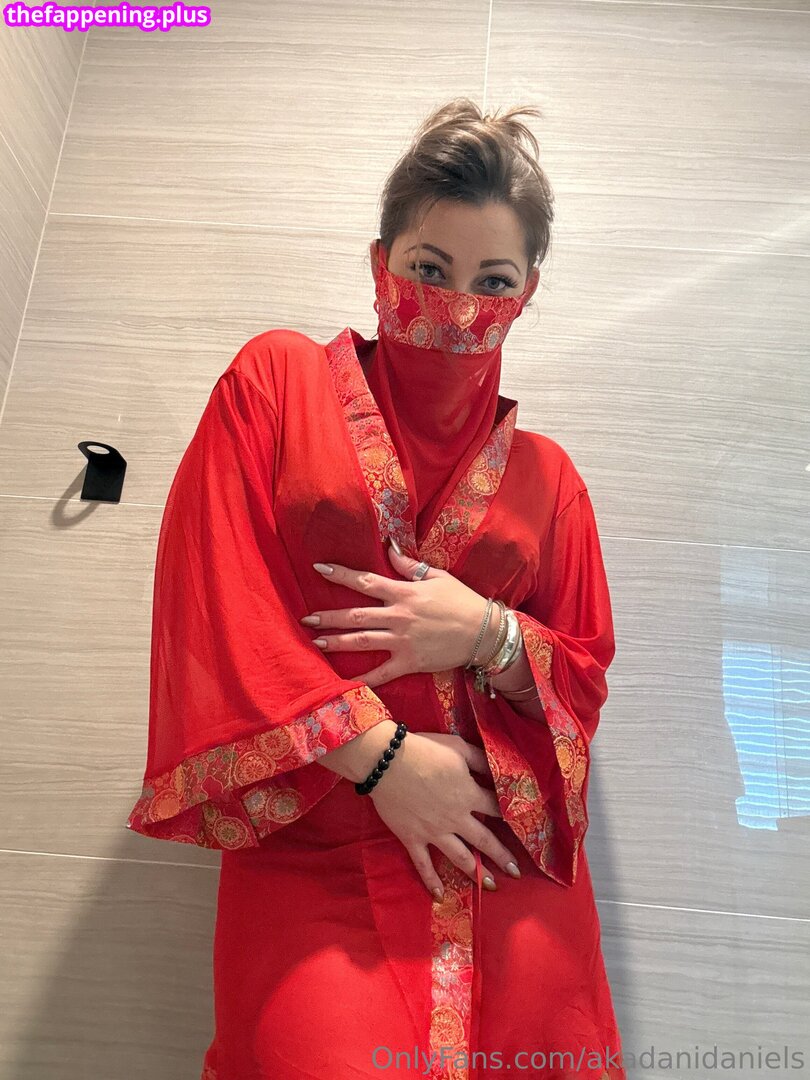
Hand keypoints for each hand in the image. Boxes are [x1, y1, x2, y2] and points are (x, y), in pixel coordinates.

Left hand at [303, 543, 488, 687]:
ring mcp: (402, 641)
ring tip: (316, 641)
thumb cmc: (462, 601)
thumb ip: (409, 565)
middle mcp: (399, 616)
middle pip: (355, 615)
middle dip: (329, 616)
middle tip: (305, 618)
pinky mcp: (409, 662)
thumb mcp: (438, 576)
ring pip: (362, 641)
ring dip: (336, 641)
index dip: (341, 574)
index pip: (365, 581)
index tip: (319, 568)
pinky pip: (381, 672)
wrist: (484, 632)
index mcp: (404, 593)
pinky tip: (344, 680)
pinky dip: (363, 678)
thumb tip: (389, 547)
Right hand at [367, 729, 520, 897]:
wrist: (388, 762)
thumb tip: (496, 770)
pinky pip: (423, 864)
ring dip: (477, 873)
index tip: (521, 827)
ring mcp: (434, 832)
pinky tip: (441, 896)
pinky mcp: (413, 838)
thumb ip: (479, 761)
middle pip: (484, 840)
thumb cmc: (425, 751)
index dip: (509, 815)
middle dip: (502, 856)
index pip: (496, 807)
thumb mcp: (458, 748)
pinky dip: (432, 881)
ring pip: (460, 857)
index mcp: (469, 795)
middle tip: (516, 872)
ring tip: (491, 885)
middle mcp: (456, 818)